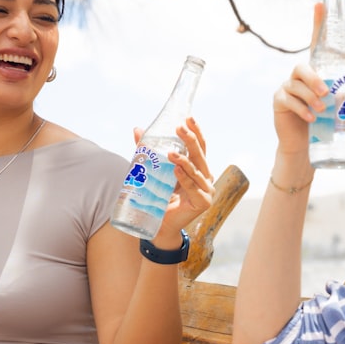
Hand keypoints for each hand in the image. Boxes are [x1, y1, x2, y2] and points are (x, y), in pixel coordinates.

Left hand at [137, 117, 214, 244]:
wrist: (159, 225)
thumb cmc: (159, 197)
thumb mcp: (155, 171)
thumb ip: (149, 152)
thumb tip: (137, 129)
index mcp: (199, 168)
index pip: (200, 147)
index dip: (196, 132)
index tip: (188, 118)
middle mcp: (206, 178)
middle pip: (200, 155)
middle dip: (190, 140)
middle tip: (180, 127)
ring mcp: (207, 190)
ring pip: (197, 171)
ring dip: (184, 160)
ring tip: (171, 153)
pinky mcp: (203, 202)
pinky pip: (193, 188)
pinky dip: (185, 179)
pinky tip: (176, 170)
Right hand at [271, 3, 344, 156]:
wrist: (305, 147)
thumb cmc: (324, 123)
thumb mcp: (341, 107)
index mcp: (314, 72)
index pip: (315, 42)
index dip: (317, 23)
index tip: (320, 4)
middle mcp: (298, 77)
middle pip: (302, 67)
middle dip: (314, 79)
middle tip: (327, 94)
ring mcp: (286, 88)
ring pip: (295, 85)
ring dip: (310, 97)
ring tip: (322, 110)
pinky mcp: (279, 102)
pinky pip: (287, 100)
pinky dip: (301, 108)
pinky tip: (310, 117)